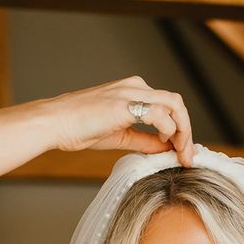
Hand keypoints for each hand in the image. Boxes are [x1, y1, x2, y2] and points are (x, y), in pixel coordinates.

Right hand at [44, 76, 194, 166]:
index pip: (168, 106)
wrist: (55, 123)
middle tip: (188, 156)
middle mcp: (135, 87)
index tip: (183, 153)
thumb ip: (146, 141)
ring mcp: (130, 92)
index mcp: (133, 91)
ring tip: (181, 153)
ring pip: (174, 105)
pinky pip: (159, 114)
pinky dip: (169, 131)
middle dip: (187, 131)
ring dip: (183, 131)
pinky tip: (165, 144)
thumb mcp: (121, 136)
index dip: (181, 130)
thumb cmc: (80, 128)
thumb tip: (167, 149)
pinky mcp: (124, 104)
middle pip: (176, 103)